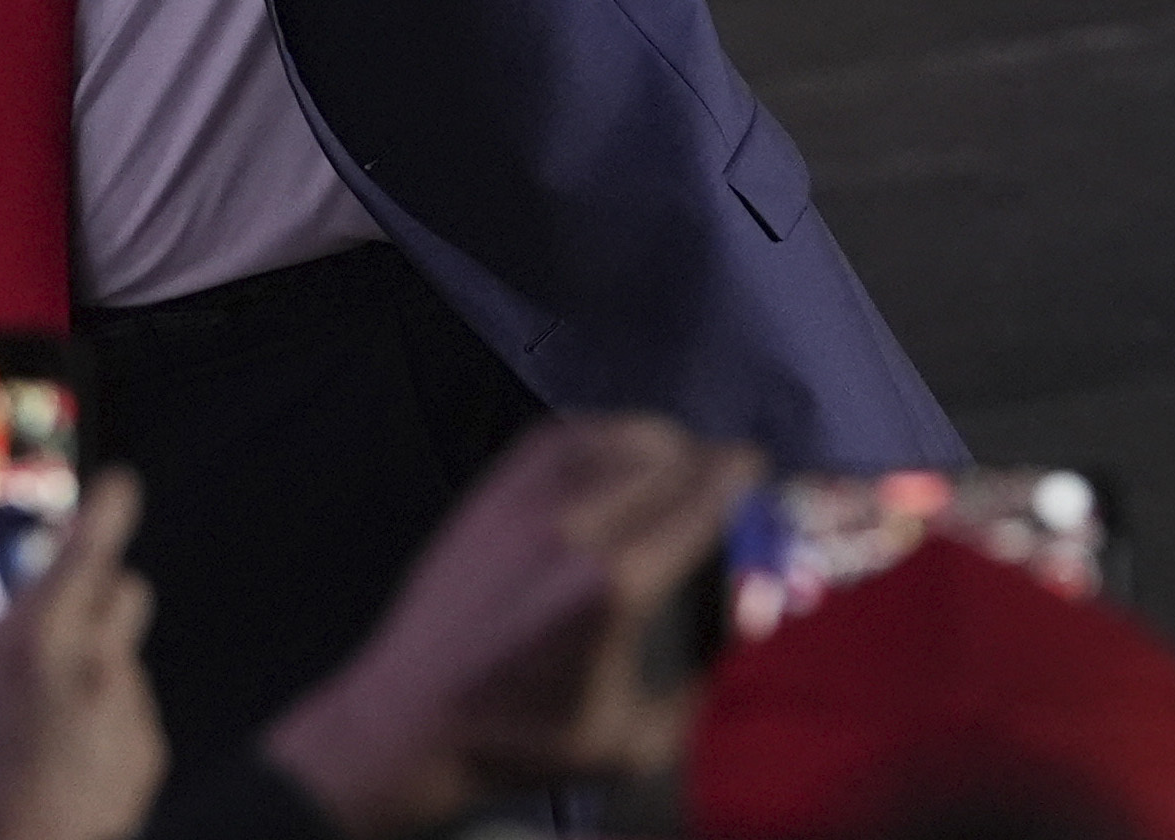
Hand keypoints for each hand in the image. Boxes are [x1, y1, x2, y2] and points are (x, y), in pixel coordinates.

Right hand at [0, 469, 164, 839]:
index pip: (91, 545)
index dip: (105, 507)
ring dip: (86, 659)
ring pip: (122, 653)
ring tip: (30, 698)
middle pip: (120, 589)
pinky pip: (131, 710)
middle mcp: (94, 676)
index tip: (115, 489)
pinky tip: (49, 744)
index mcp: (34, 648)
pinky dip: (99, 713)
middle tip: (42, 606)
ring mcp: (125, 721)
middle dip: (88, 588)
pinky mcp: (140, 763)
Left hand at [262, 416, 760, 839]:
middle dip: (707, 460)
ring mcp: (520, 502)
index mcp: (613, 586)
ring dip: (657, 440)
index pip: (699, 501)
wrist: (410, 719)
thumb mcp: (634, 739)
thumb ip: (700, 684)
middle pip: (663, 456)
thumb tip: (750, 627)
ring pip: (611, 433)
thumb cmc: (521, 741)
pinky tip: (618, 455)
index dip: (741, 478)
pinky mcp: (487, 495)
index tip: (763, 472)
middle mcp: (569, 527)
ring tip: (680, 462)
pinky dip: (601, 434)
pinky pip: (557, 436)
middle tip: (730, 478)